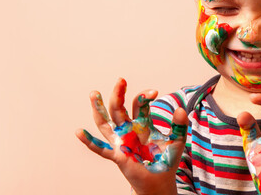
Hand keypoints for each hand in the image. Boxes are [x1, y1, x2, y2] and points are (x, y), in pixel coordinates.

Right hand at [75, 78, 187, 194]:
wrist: (160, 181)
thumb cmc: (165, 159)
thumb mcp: (176, 140)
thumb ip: (179, 125)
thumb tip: (181, 110)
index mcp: (142, 123)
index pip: (138, 104)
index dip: (144, 96)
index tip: (153, 92)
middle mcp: (129, 129)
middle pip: (118, 108)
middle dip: (119, 93)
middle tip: (121, 80)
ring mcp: (121, 141)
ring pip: (105, 123)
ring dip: (98, 108)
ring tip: (93, 94)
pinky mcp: (118, 155)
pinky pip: (101, 148)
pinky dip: (90, 141)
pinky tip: (79, 132)